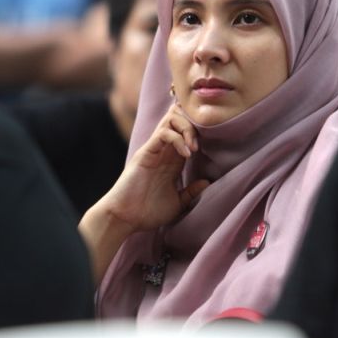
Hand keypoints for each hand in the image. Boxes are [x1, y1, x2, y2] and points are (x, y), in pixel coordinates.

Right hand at [101, 104, 208, 233]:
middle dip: (194, 124)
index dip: (200, 131)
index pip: (186, 132)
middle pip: (178, 118)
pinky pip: (163, 134)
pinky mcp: (146, 153)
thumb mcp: (177, 203)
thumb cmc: (148, 212)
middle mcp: (164, 151)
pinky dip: (178, 139)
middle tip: (200, 144)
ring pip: (171, 120)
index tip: (213, 144)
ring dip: (187, 128)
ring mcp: (154, 150)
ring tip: (194, 148)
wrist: (124, 219)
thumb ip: (191, 192)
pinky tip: (186, 154)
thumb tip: (208, 182)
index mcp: (172, 160)